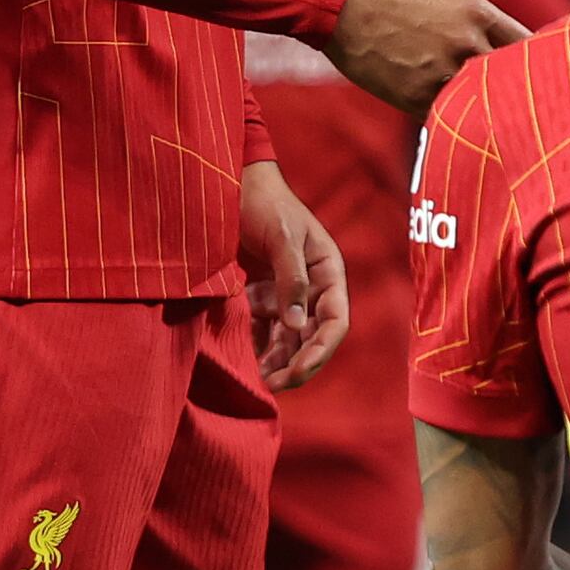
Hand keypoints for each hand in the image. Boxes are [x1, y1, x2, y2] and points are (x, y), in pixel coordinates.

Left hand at [242, 162, 350, 393]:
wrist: (234, 184)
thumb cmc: (265, 203)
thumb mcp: (282, 237)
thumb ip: (291, 279)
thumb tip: (296, 323)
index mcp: (328, 271)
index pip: (335, 320)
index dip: (320, 350)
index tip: (298, 371)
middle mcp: (313, 287)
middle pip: (313, 336)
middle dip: (297, 363)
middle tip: (273, 385)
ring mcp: (288, 293)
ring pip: (289, 337)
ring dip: (277, 360)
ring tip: (259, 380)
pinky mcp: (264, 295)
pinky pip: (266, 329)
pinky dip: (259, 346)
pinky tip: (247, 362)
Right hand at [323, 0, 524, 113]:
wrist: (338, 3)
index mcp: (476, 12)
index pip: (523, 41)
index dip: (529, 54)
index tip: (530, 61)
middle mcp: (464, 43)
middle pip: (507, 74)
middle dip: (510, 81)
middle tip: (514, 92)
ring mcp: (440, 72)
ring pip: (477, 98)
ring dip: (478, 100)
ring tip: (485, 108)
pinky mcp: (415, 96)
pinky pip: (445, 114)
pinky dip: (449, 114)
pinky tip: (450, 114)